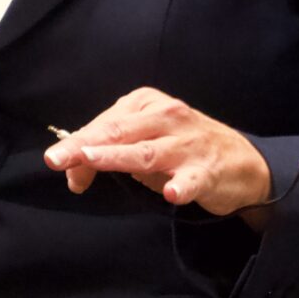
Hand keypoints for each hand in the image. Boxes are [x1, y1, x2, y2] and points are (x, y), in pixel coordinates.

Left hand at [44, 87, 272, 218]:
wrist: (243, 161)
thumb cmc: (181, 148)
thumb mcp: (144, 143)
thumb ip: (108, 152)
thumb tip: (71, 171)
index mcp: (146, 104)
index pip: (104, 124)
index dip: (77, 144)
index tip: (56, 162)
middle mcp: (166, 118)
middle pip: (118, 132)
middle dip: (84, 146)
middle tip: (56, 159)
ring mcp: (188, 144)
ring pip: (147, 152)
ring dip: (117, 157)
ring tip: (90, 161)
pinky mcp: (208, 171)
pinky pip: (192, 179)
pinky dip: (182, 186)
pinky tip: (173, 193)